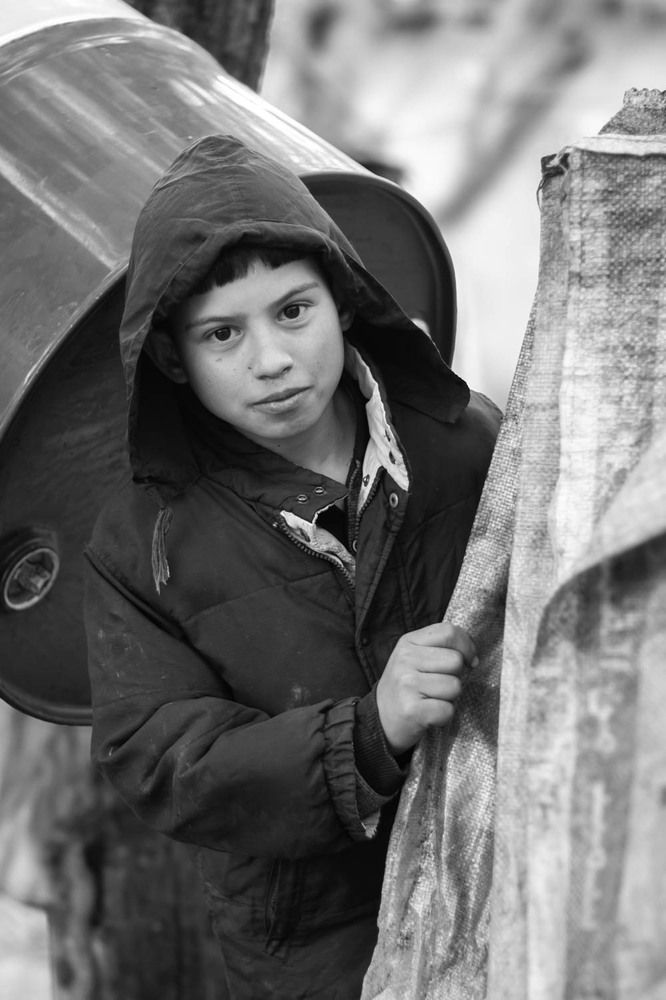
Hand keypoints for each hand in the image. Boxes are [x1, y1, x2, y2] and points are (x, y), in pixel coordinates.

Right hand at [376, 622, 476, 754]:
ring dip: (450, 698)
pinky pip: (448, 710)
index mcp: (408, 642)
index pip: (448, 632)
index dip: (466, 646)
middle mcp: (405, 660)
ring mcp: (407, 684)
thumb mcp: (415, 657)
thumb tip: (473, 658)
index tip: (467, 660)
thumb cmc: (406, 687)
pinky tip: (429, 713)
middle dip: (456, 676)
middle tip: (439, 685)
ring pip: (455, 686)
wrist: (381, 719)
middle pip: (455, 660)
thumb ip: (441, 648)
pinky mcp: (412, 710)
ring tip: (431, 699)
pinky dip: (444, 716)